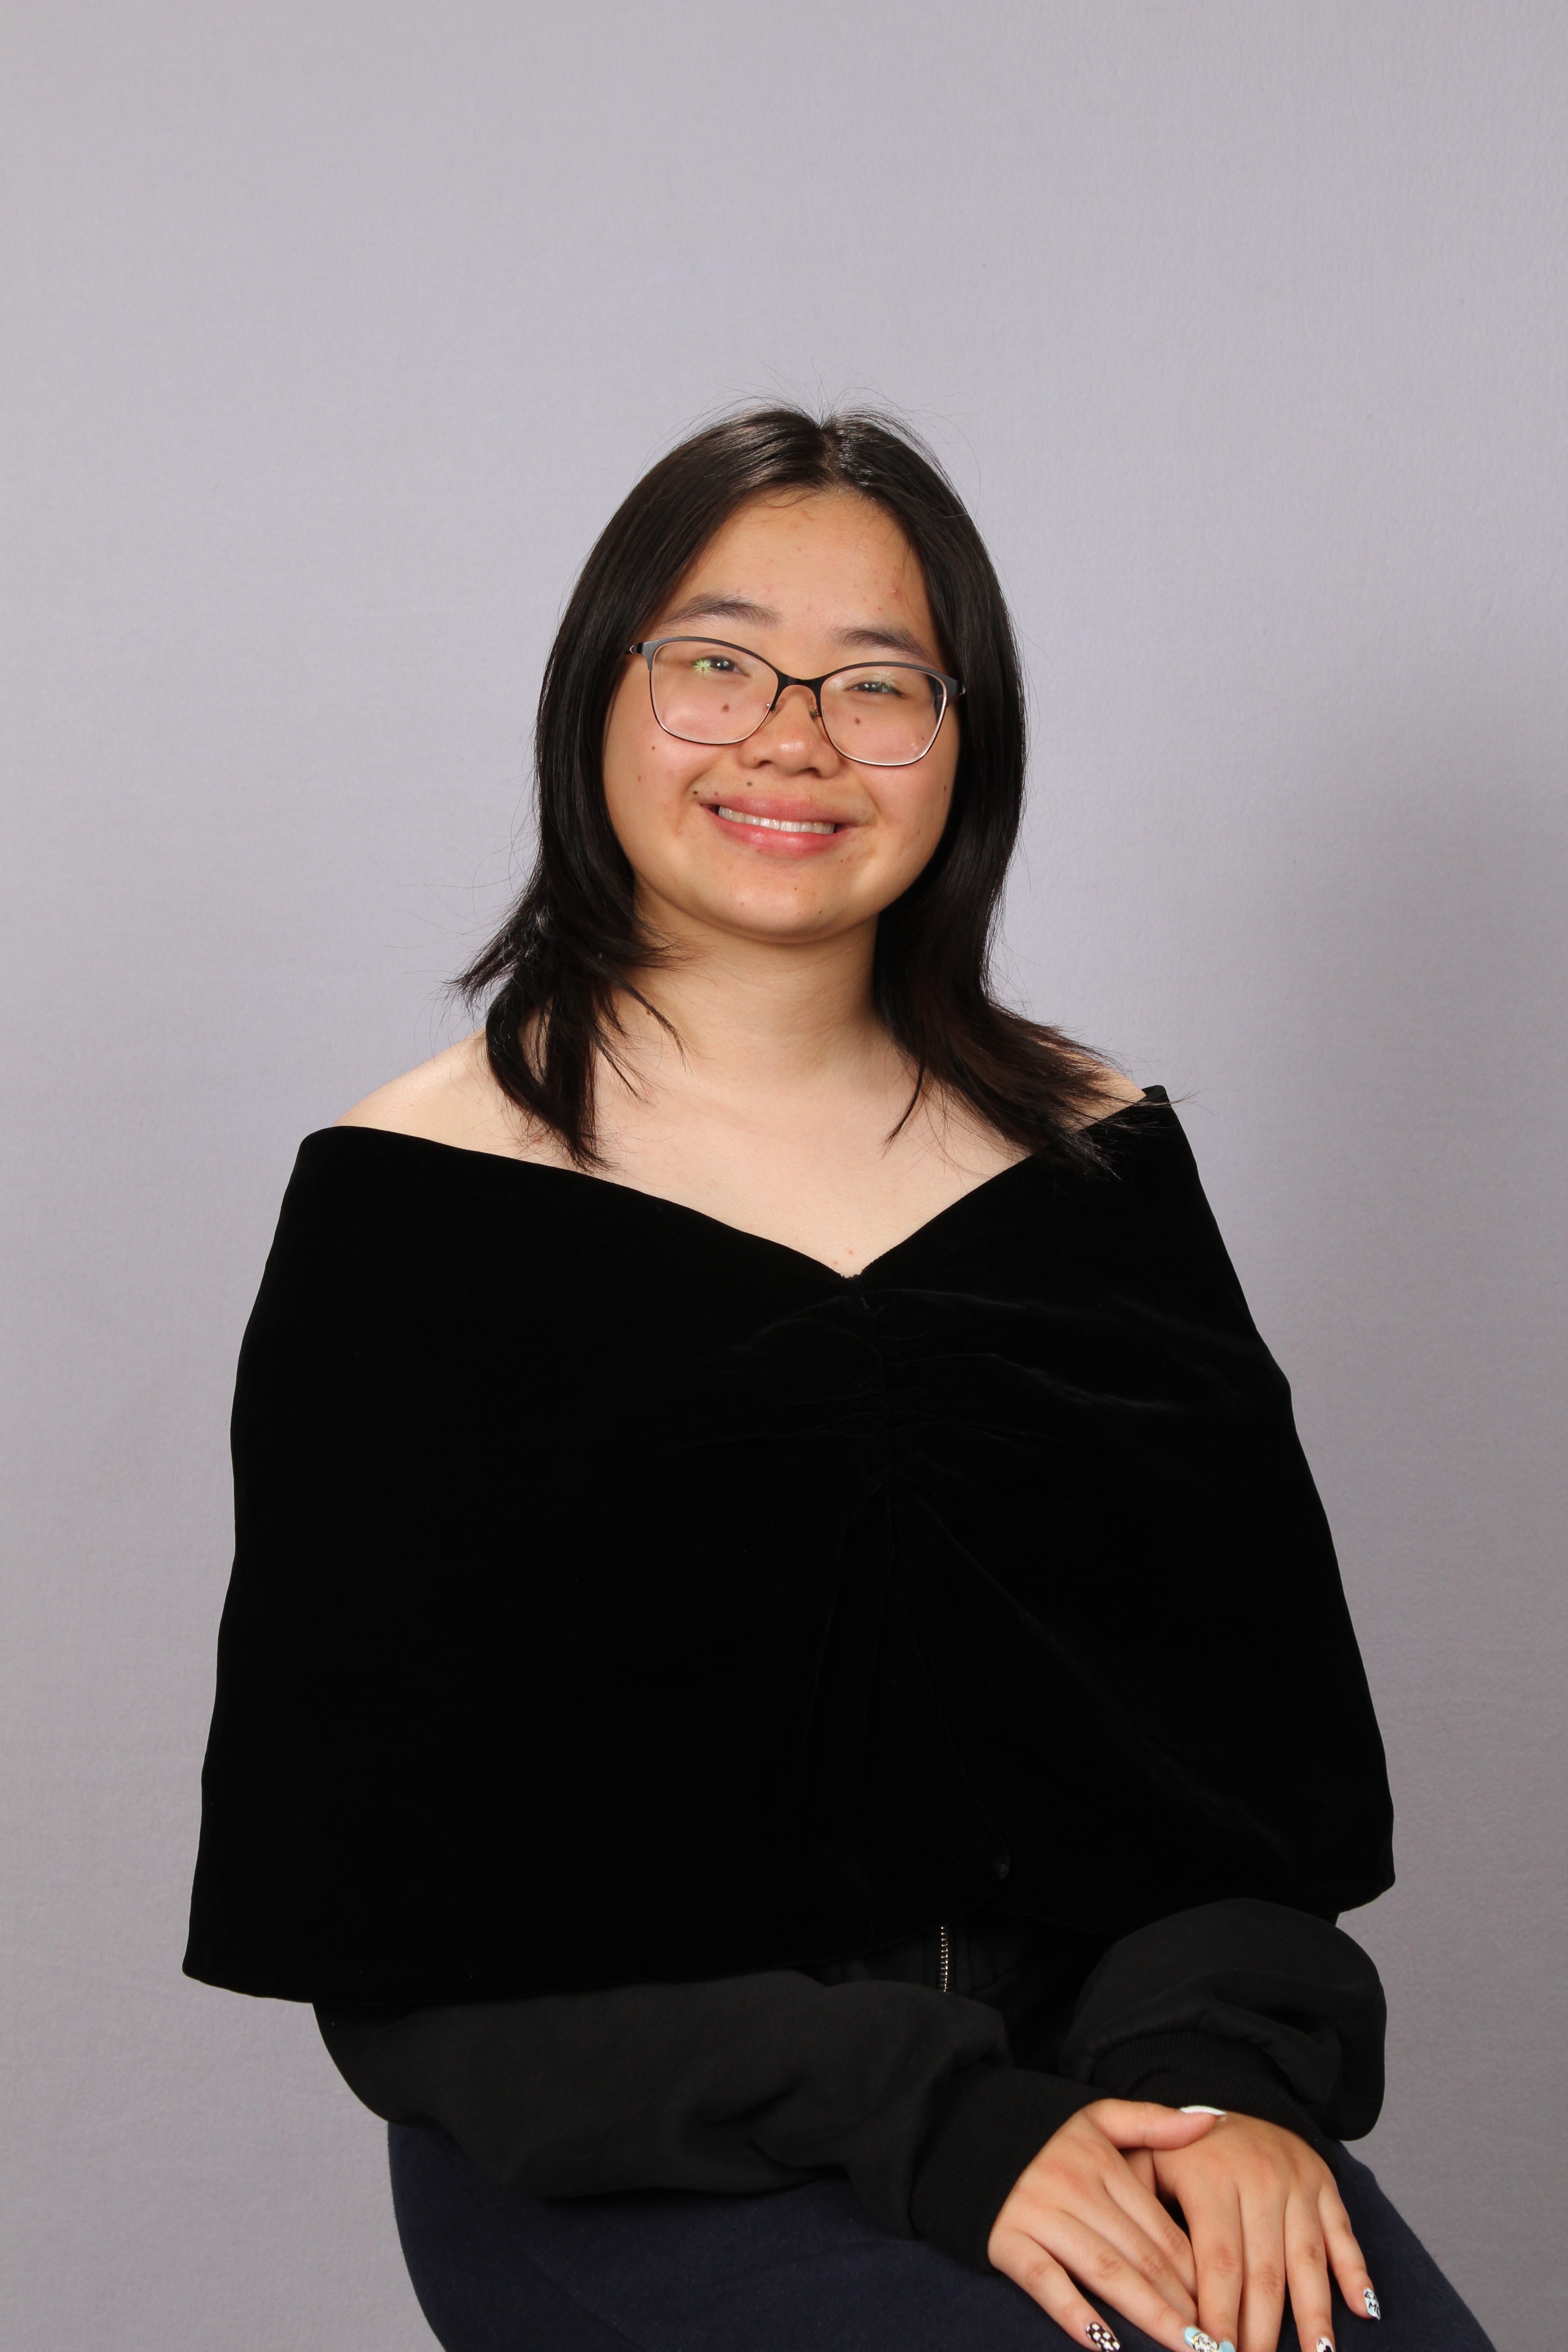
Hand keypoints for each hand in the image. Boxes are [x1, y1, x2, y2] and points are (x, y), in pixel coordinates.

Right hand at [988, 2098, 1216, 2349]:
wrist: (966, 2131)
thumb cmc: (1045, 2136)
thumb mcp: (1098, 2117)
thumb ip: (1153, 2121)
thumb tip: (1212, 2122)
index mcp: (1102, 2162)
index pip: (1162, 2229)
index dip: (1197, 2273)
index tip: (1223, 2308)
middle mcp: (1075, 2188)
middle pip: (1141, 2256)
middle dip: (1183, 2304)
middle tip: (1215, 2345)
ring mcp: (1039, 2214)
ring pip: (1105, 2271)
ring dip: (1148, 2314)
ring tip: (1183, 2347)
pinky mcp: (1007, 2239)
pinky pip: (1044, 2280)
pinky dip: (1073, 2311)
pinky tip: (1103, 2342)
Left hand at [1153, 2111, 1376, 2351]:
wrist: (1229, 2096)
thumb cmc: (1180, 2149)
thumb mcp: (1145, 2160)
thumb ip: (1132, 2203)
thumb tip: (1130, 2262)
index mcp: (1210, 2177)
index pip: (1218, 2262)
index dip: (1219, 2314)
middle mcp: (1259, 2178)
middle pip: (1265, 2272)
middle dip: (1261, 2332)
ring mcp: (1297, 2182)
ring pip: (1308, 2261)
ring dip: (1314, 2317)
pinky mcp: (1325, 2184)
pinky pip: (1344, 2233)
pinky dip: (1356, 2272)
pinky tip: (1364, 2310)